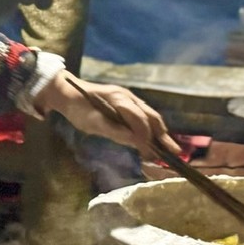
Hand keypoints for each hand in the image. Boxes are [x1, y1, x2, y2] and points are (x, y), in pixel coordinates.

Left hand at [34, 72, 178, 157]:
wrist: (69, 92)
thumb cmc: (78, 108)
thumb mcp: (91, 122)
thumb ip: (113, 131)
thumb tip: (136, 141)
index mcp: (118, 99)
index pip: (139, 118)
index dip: (147, 135)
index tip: (152, 152)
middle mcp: (128, 97)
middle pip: (151, 116)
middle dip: (163, 134)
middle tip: (174, 152)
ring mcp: (129, 98)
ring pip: (150, 115)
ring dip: (160, 132)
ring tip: (170, 148)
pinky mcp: (128, 103)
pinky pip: (144, 115)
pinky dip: (152, 128)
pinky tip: (156, 139)